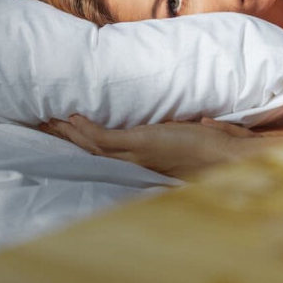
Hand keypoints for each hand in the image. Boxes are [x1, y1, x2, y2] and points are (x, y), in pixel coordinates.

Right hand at [40, 115, 282, 176]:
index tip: (76, 140)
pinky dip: (86, 129)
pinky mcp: (142, 143)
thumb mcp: (207, 139)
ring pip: (94, 148)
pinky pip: (104, 139)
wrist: (235, 157)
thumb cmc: (226, 150)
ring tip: (51, 120)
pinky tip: (73, 118)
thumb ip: (201, 129)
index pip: (115, 160)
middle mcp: (141, 164)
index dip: (93, 150)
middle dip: (71, 141)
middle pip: (95, 156)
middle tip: (47, 128)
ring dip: (71, 133)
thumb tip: (202, 119)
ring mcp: (140, 155)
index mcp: (152, 164)